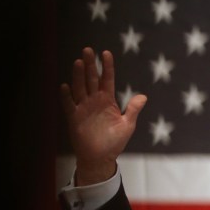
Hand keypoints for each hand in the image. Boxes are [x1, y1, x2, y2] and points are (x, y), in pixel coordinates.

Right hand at [60, 47, 146, 184]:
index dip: (106, 67)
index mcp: (107, 100)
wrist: (101, 158)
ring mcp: (83, 108)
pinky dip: (66, 96)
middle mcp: (94, 101)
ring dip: (78, 76)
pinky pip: (69, 105)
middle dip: (90, 65)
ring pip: (80, 88)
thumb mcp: (127, 125)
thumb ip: (133, 110)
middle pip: (91, 79)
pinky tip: (65, 86)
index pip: (107, 79)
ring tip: (79, 62)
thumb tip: (143, 96)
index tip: (106, 53)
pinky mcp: (74, 118)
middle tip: (88, 50)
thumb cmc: (114, 142)